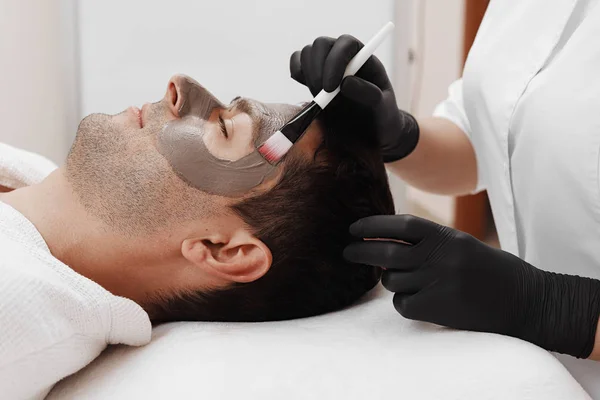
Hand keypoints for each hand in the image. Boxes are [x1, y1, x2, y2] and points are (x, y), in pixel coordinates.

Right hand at [289, 35, 418, 161]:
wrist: (371, 133)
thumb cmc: (382, 118)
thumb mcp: (383, 109)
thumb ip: (369, 94)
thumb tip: (346, 82)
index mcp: (363, 57)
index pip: (345, 44)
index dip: (335, 61)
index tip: (330, 88)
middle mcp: (343, 56)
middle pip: (321, 44)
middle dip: (317, 70)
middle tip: (322, 97)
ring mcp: (326, 65)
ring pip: (306, 53)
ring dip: (309, 77)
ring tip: (324, 102)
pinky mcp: (312, 77)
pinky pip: (297, 65)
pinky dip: (297, 74)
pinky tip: (310, 93)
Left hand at [344, 214, 599, 357]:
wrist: (525, 300)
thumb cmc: (489, 269)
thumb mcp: (460, 243)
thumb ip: (427, 241)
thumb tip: (385, 240)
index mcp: (446, 236)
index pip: (400, 225)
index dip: (373, 225)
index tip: (353, 228)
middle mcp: (440, 257)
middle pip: (386, 253)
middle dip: (361, 251)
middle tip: (347, 252)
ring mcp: (438, 283)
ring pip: (392, 281)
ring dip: (391, 281)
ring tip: (409, 281)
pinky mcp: (438, 308)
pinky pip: (403, 305)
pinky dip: (404, 303)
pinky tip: (420, 301)